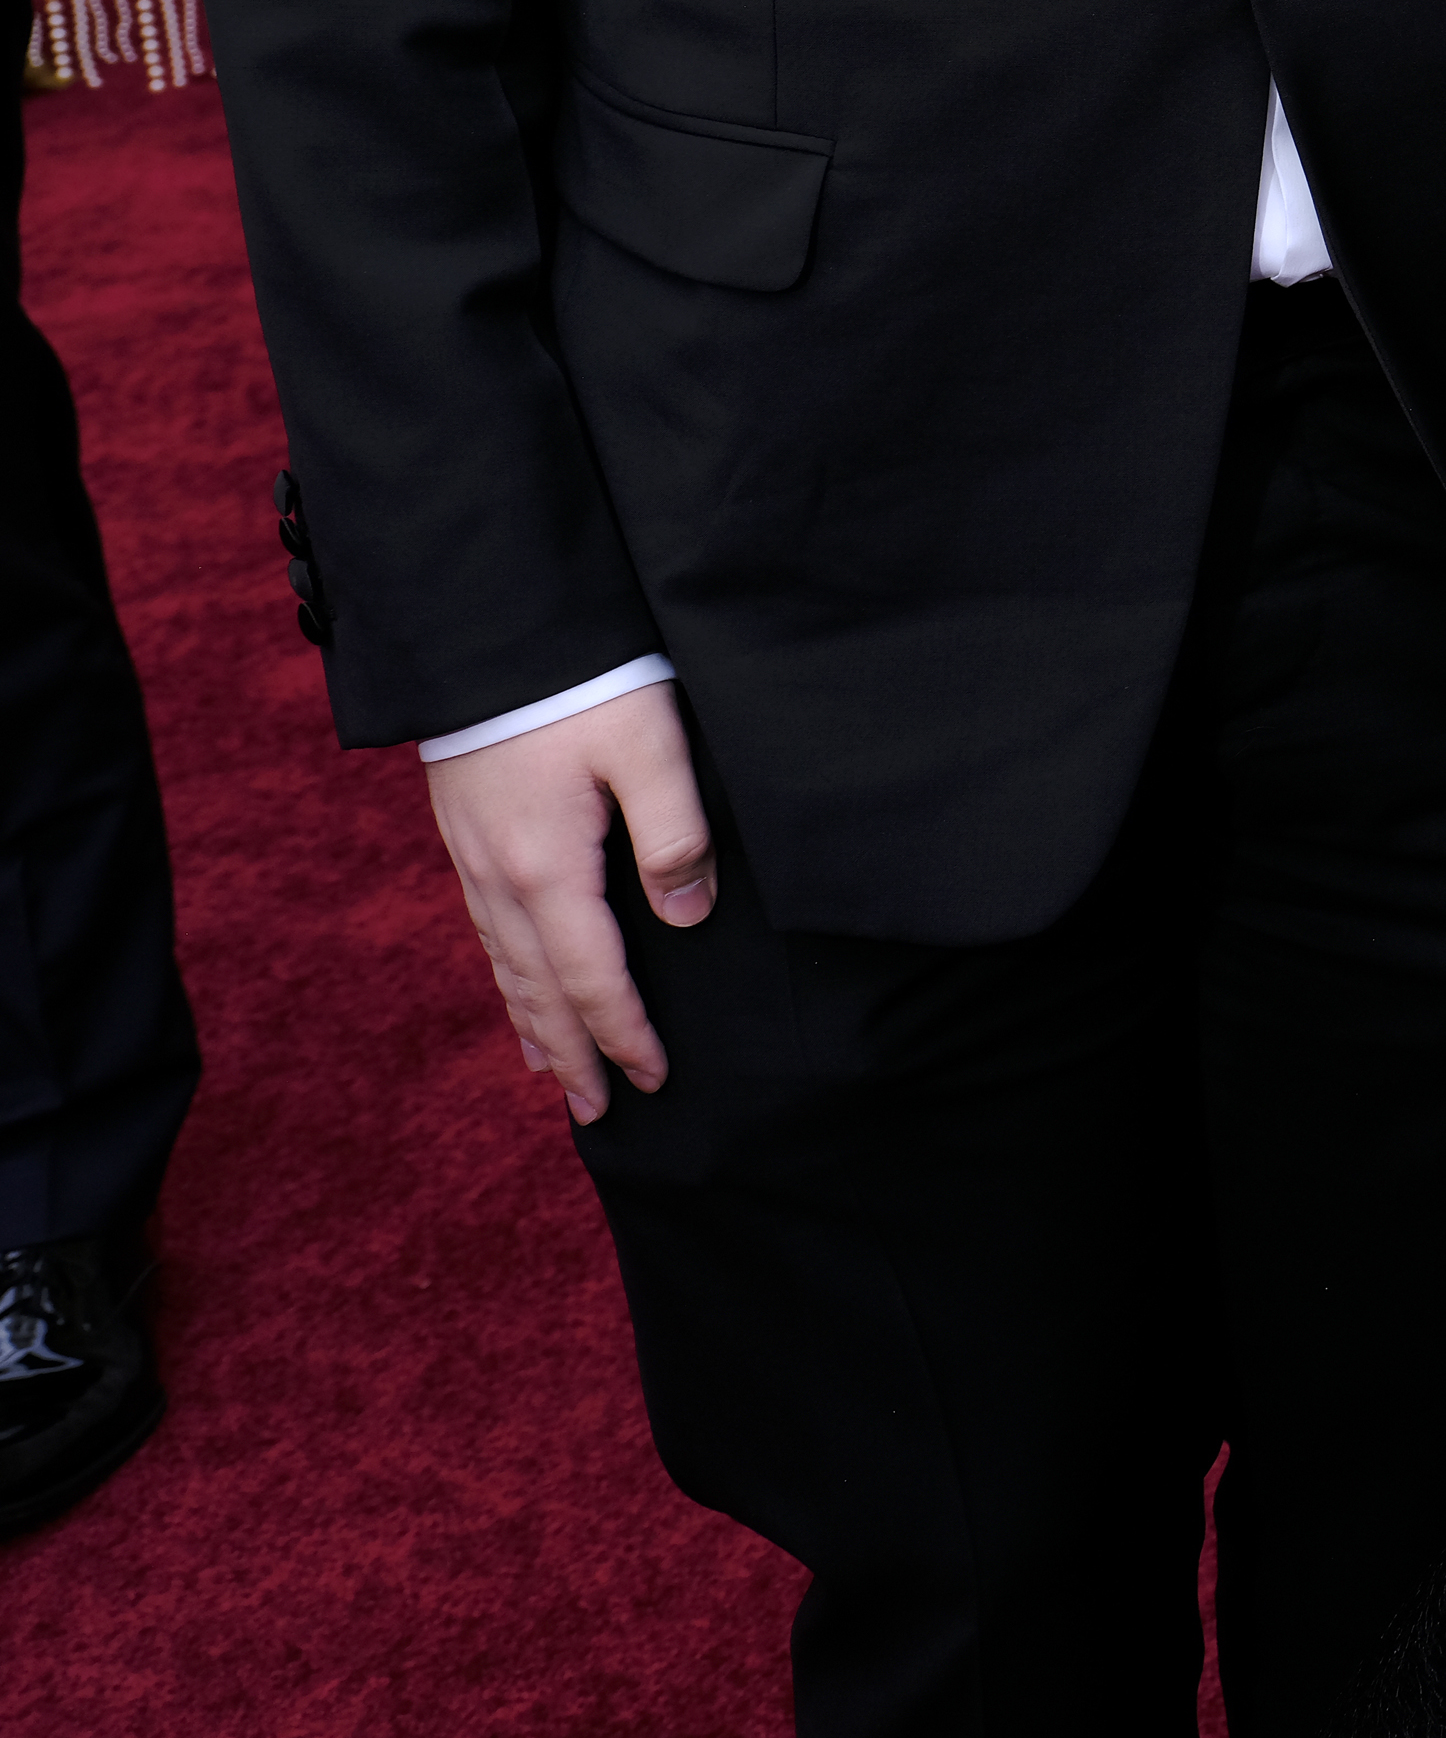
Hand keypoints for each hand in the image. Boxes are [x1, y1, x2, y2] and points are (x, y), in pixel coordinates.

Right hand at [426, 687, 717, 1125]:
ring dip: (534, 1024)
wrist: (489, 626)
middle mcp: (500, 879)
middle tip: (601, 1111)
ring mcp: (475, 860)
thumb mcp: (649, 746)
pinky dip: (506, 977)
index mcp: (548, 869)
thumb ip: (675, 834)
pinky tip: (516, 984)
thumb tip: (687, 915)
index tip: (655, 1079)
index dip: (626, 1032)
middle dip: (573, 1053)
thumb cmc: (581, 680)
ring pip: (505, 966)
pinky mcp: (467, 836)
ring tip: (556, 1073)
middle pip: (538, 989)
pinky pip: (487, 932)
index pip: (592, 977)